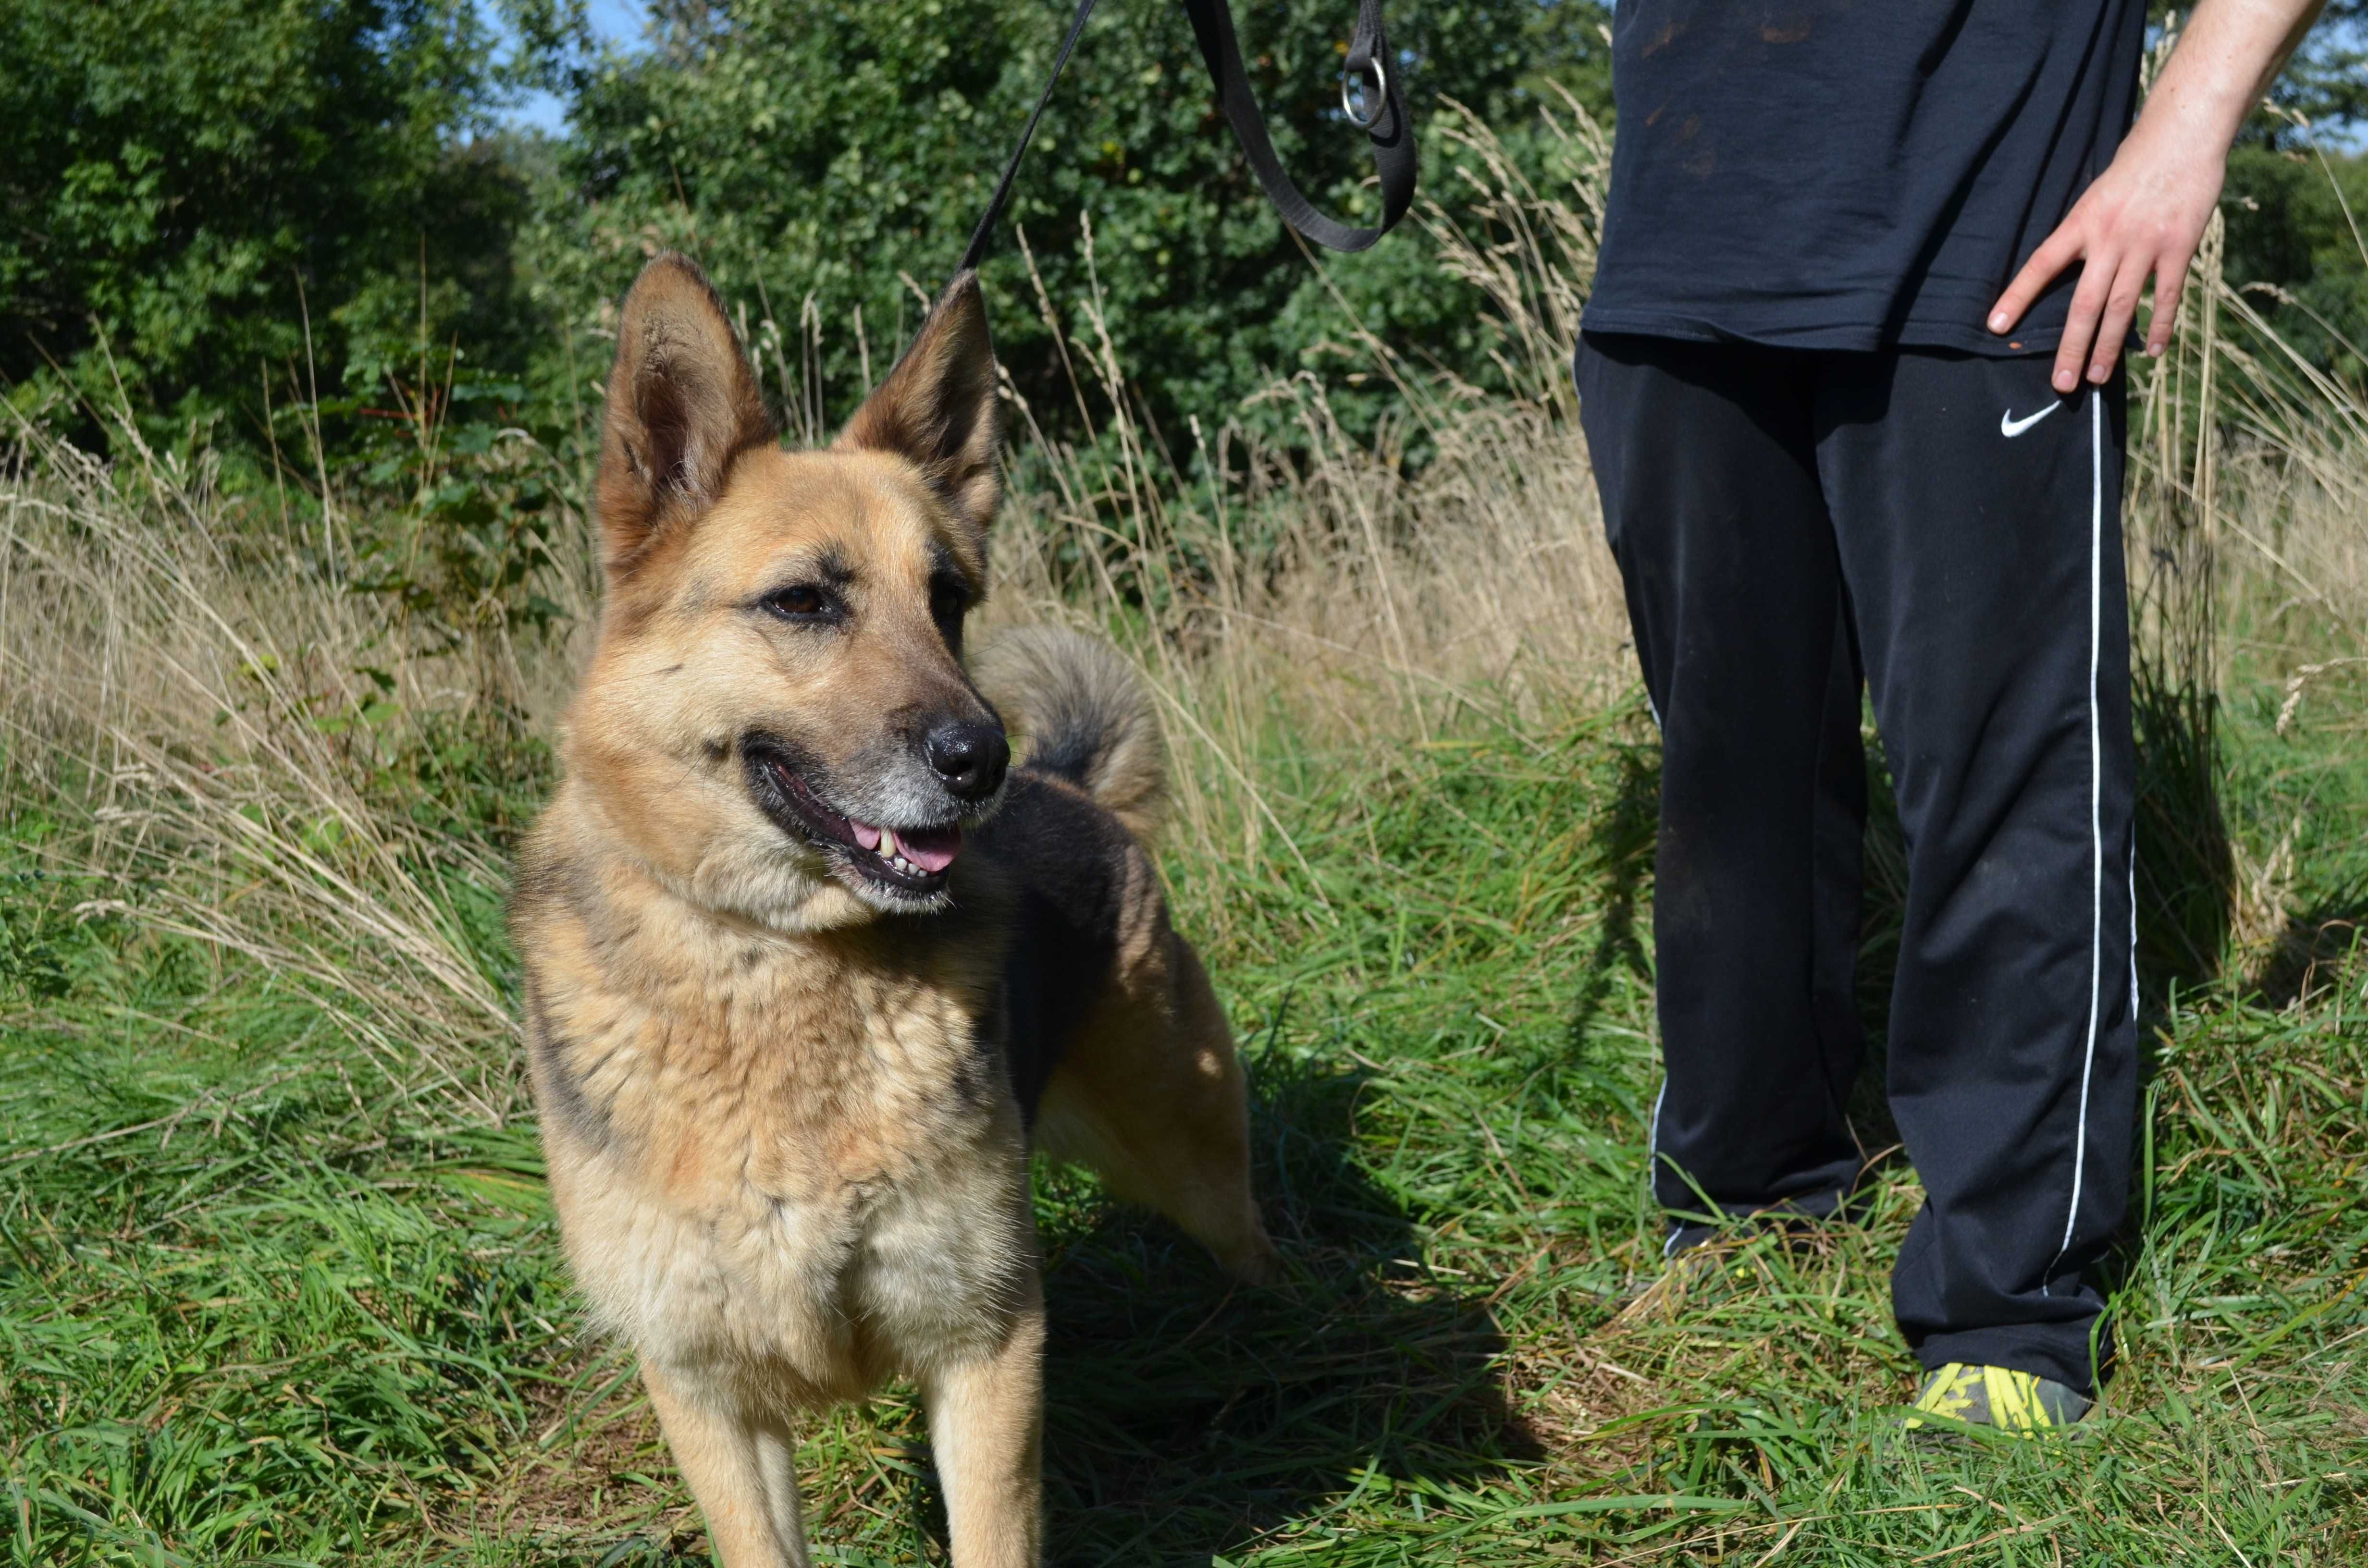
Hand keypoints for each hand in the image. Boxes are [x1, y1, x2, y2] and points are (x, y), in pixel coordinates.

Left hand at [1987, 121, 2225, 393]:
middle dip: (2071, 346)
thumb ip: (2084, 234)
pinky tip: (2150, 352)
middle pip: (2084, 302)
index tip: (1995, 326)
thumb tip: (2066, 270)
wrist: (2182, 135)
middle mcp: (2110, 237)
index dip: (2017, 296)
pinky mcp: (2180, 246)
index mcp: (2081, 222)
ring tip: (2096, 378)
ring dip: (2108, 346)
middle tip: (2062, 383)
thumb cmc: (2135, 166)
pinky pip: (2166, 295)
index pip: (2040, 264)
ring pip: (2121, 305)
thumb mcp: (2096, 195)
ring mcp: (2145, 244)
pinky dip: (2159, 325)